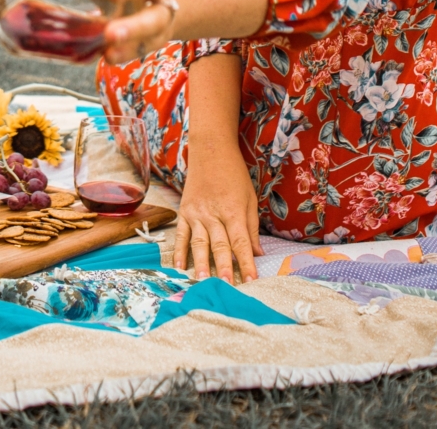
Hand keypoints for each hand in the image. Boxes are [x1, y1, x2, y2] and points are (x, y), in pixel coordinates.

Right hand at [173, 142, 262, 282]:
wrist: (211, 149)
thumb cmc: (234, 174)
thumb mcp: (250, 198)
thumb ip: (252, 227)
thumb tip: (257, 253)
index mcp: (233, 210)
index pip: (241, 242)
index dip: (247, 262)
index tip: (252, 280)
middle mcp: (214, 213)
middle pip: (220, 245)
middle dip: (224, 267)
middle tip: (226, 287)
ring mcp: (197, 213)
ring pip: (199, 243)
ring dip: (201, 263)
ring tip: (202, 281)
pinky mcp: (185, 211)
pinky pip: (182, 234)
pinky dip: (180, 251)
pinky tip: (180, 267)